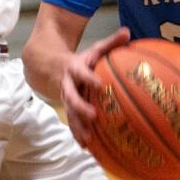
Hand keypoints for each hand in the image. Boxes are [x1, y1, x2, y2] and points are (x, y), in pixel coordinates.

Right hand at [60, 26, 130, 145]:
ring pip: (70, 114)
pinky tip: (87, 148)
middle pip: (71, 97)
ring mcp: (66, 99)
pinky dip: (78, 135)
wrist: (51, 66)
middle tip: (92, 116)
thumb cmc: (83, 59)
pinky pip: (72, 123)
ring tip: (87, 140)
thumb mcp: (95, 48)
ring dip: (77, 127)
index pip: (81, 74)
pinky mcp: (68, 109)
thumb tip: (127, 32)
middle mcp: (68, 85)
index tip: (99, 85)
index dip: (88, 79)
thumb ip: (111, 42)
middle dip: (80, 107)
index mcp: (75, 69)